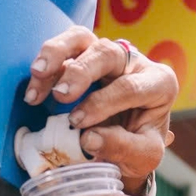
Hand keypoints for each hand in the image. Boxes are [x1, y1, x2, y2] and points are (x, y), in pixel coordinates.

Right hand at [25, 27, 177, 194]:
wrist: (129, 143)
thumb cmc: (140, 146)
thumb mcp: (143, 157)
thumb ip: (122, 148)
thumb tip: (88, 138)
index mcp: (160, 84)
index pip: (131, 87)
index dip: (103, 103)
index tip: (77, 122)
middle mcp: (136, 62)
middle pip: (108, 52)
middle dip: (82, 72)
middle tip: (61, 96)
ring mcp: (108, 55)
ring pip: (84, 38)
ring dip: (58, 53)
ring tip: (38, 73)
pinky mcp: (85, 54)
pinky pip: (66, 45)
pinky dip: (48, 58)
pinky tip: (35, 81)